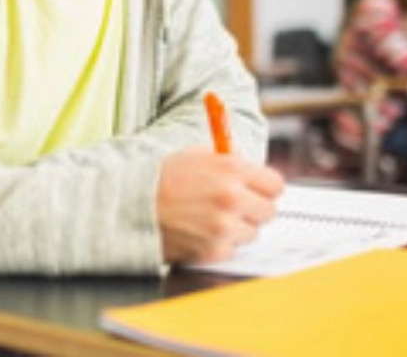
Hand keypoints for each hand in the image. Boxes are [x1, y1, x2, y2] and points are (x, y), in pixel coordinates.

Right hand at [156, 146, 283, 263]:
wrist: (131, 206)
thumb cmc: (162, 178)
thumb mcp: (196, 156)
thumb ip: (229, 161)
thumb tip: (252, 165)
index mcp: (232, 170)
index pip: (275, 185)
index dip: (265, 189)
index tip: (257, 192)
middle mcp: (232, 198)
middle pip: (269, 212)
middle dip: (254, 210)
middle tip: (235, 208)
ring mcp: (224, 227)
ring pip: (252, 233)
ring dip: (237, 229)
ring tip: (209, 219)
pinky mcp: (213, 250)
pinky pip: (232, 249)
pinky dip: (219, 244)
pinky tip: (199, 232)